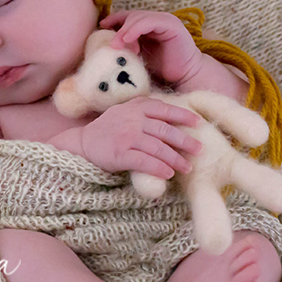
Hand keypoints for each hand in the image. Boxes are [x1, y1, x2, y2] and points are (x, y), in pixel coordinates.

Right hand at [79, 97, 203, 178]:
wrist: (82, 143)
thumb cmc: (108, 130)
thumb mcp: (125, 113)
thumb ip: (145, 112)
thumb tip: (175, 120)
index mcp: (135, 108)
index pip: (164, 109)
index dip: (183, 116)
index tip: (198, 123)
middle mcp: (132, 120)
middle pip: (165, 130)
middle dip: (185, 141)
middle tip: (199, 150)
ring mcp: (125, 137)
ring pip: (158, 148)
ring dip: (175, 159)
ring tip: (186, 167)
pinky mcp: (119, 154)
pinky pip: (144, 162)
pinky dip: (159, 168)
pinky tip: (168, 174)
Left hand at [100, 10, 203, 85]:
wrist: (184, 77)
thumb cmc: (161, 69)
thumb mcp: (138, 56)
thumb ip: (126, 47)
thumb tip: (105, 45)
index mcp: (148, 26)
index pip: (127, 16)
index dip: (113, 19)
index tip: (101, 27)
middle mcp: (157, 20)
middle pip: (131, 16)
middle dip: (118, 28)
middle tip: (111, 45)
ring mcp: (165, 21)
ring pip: (139, 17)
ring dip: (125, 31)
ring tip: (118, 45)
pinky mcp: (172, 26)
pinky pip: (150, 22)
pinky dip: (136, 29)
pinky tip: (128, 39)